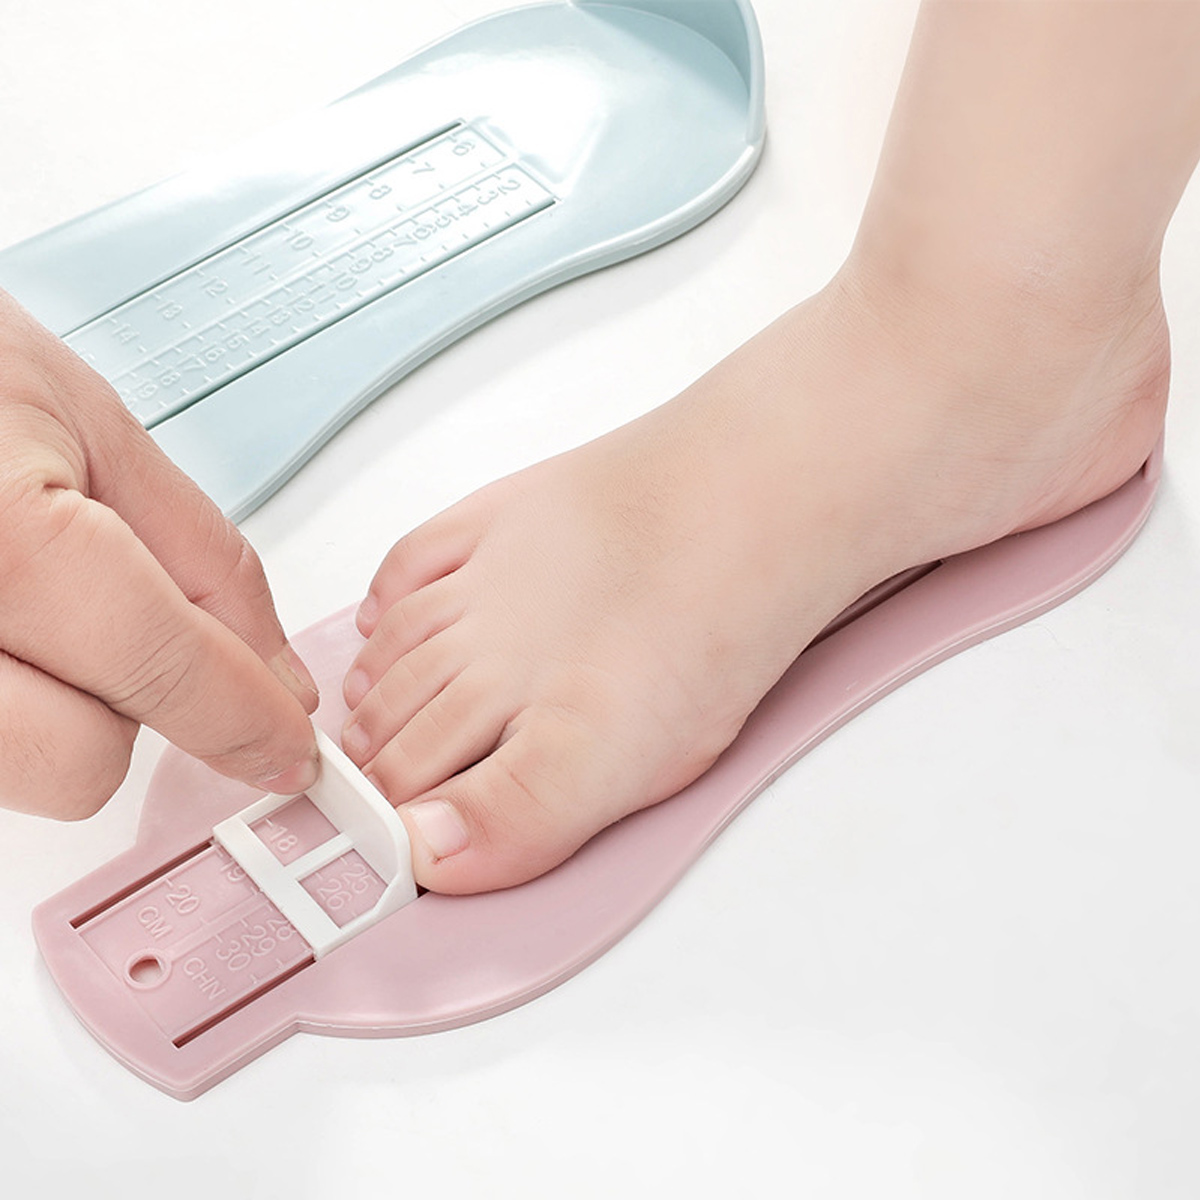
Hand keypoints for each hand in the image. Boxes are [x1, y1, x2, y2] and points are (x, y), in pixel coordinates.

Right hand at [0, 289, 318, 817]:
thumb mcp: (91, 424)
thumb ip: (204, 562)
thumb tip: (276, 673)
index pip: (161, 669)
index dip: (246, 717)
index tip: (288, 746)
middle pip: (80, 763)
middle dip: (128, 707)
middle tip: (110, 617)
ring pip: (18, 769)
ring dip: (51, 706)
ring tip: (22, 591)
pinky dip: (5, 696)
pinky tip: (0, 614)